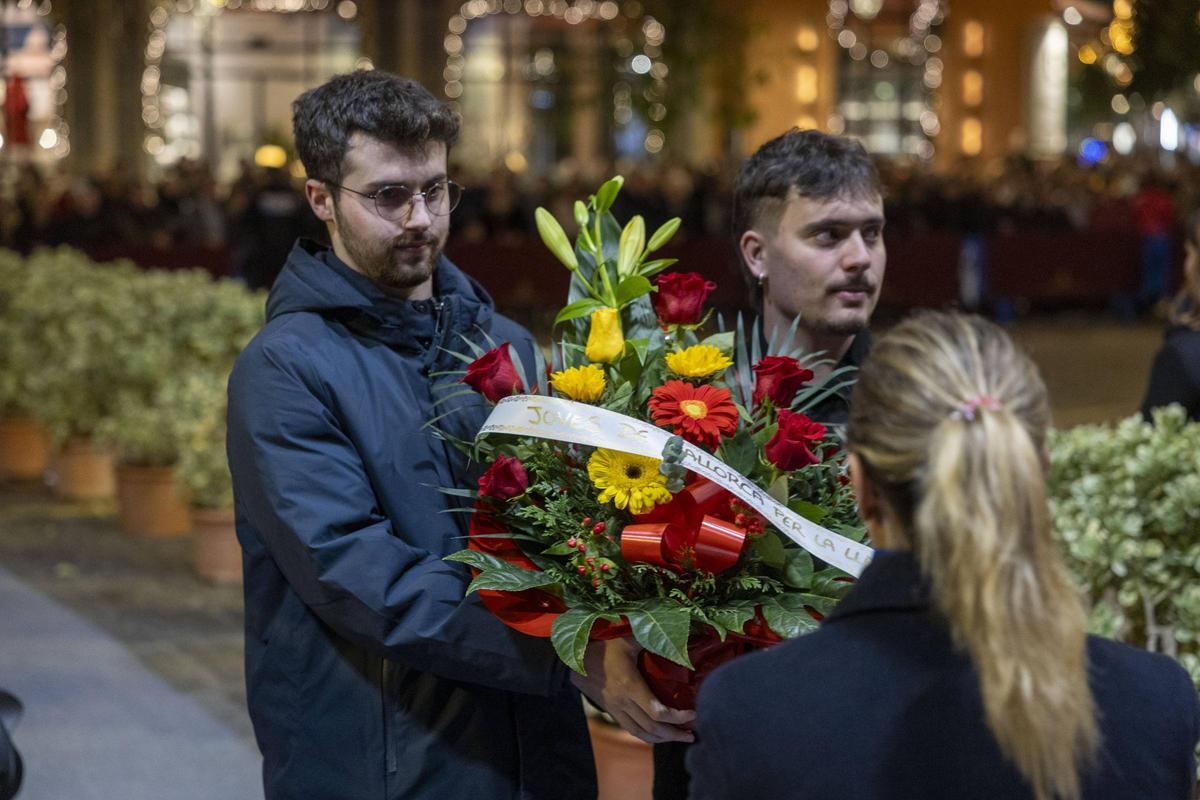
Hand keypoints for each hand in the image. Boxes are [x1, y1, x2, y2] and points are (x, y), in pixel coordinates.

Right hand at [570, 637, 695, 743]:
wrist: (574, 660)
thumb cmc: (603, 646)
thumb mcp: (627, 638)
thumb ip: (650, 637)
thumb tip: (674, 633)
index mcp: (629, 685)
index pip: (656, 712)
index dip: (677, 717)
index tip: (693, 712)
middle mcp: (623, 702)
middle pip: (652, 728)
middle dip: (675, 734)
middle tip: (693, 733)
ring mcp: (616, 709)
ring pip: (641, 734)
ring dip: (663, 739)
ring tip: (680, 737)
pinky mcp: (612, 711)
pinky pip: (632, 730)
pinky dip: (648, 736)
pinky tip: (660, 734)